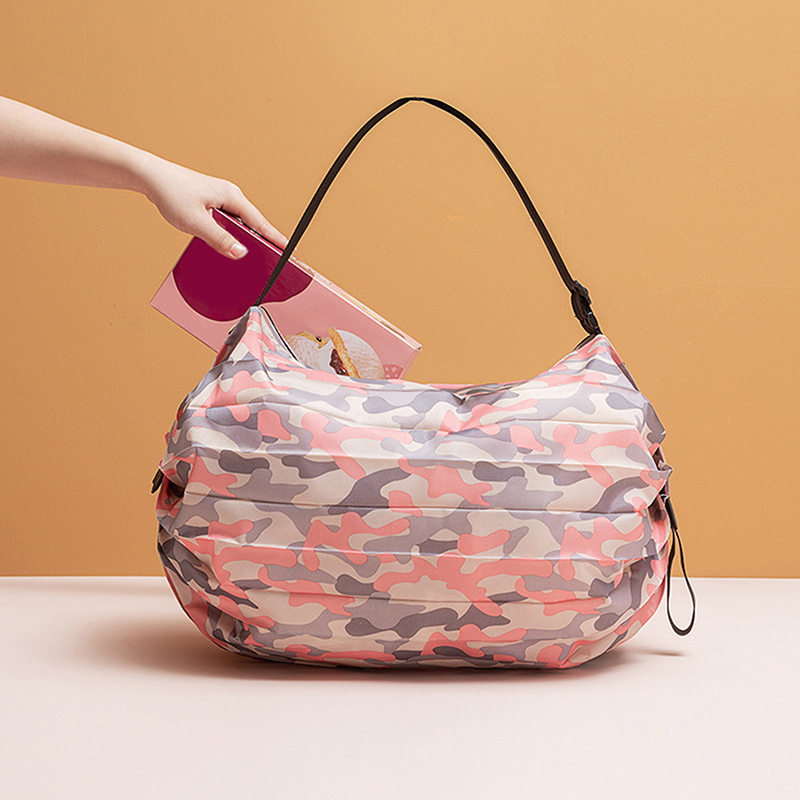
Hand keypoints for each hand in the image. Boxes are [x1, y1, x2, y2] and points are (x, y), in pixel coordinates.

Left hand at [141, 157, 288, 258]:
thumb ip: (219, 239)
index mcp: (232, 196)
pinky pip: (228, 220)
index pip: (260, 222)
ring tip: (255, 254)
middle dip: (264, 240)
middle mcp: (229, 195)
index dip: (275, 238)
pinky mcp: (210, 202)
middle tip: (276, 257)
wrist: (150, 176)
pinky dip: (233, 232)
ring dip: (246, 237)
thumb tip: (240, 253)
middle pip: (253, 222)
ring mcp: (219, 198)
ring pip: (239, 222)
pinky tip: (229, 243)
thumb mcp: (196, 222)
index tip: (289, 250)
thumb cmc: (171, 193)